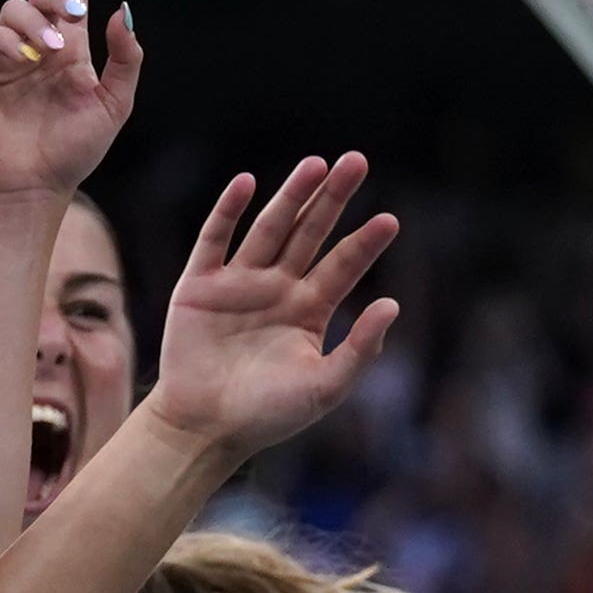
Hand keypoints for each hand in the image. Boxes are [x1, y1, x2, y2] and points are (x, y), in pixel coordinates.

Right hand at [147, 150, 400, 453]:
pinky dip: (227, 211)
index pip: (343, 265)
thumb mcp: (325, 388)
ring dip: (291, 196)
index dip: (365, 243)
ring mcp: (239, 283)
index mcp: (309, 310)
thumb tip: (392, 305)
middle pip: (311, 233)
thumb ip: (360, 350)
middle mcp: (278, 288)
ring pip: (270, 228)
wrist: (204, 430)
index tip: (389, 221)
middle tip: (357, 162)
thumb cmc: (267, 416)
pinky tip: (246, 184)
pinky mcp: (200, 286)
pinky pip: (215, 239)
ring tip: (316, 165)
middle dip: (333, 199)